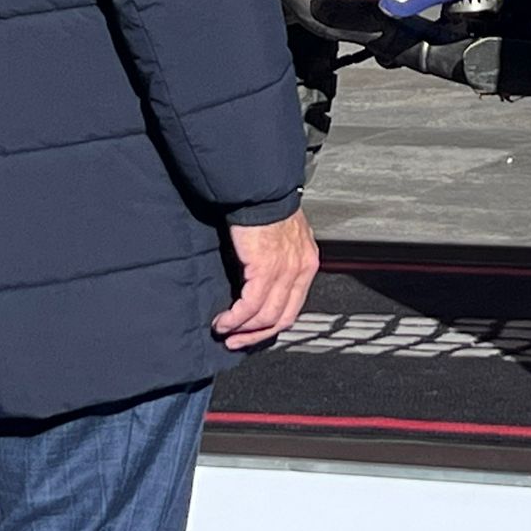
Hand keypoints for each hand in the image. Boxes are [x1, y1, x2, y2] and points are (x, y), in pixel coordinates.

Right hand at [212, 210, 319, 350]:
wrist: (260, 189)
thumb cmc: (268, 206)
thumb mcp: (283, 236)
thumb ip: (280, 260)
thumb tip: (263, 282)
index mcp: (307, 262)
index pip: (293, 306)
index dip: (272, 324)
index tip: (253, 331)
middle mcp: (301, 269)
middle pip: (282, 318)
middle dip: (257, 335)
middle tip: (237, 340)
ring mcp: (285, 271)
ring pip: (266, 316)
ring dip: (242, 330)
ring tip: (224, 331)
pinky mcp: (265, 268)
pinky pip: (250, 305)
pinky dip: (235, 318)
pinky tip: (222, 321)